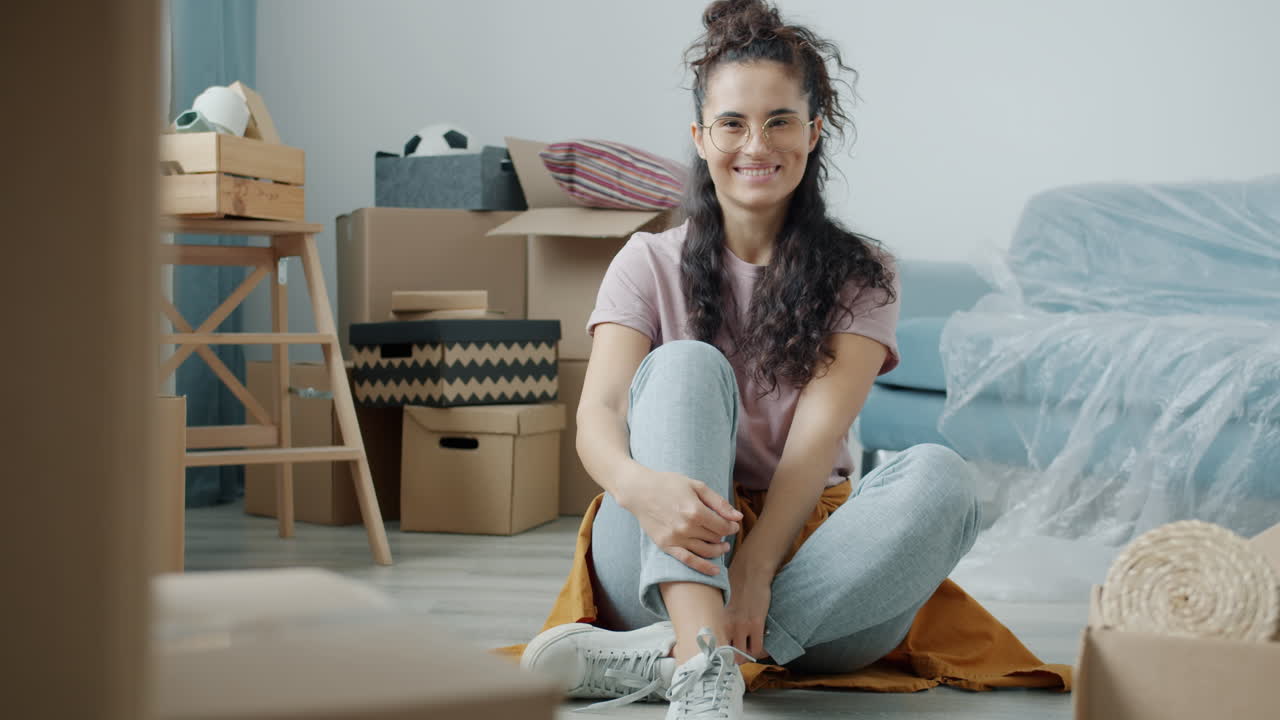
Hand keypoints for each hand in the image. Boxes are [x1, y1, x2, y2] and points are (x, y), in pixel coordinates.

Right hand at [616, 464, 741, 575]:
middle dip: (724, 535)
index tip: (733, 524)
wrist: (639, 491)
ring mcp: (675, 538)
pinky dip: (703, 567)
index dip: (732, 527)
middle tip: (725, 531)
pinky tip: (715, 570)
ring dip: (718, 550)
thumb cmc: (668, 484)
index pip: (722, 526)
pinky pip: (688, 560)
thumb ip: (718, 502)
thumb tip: (738, 517)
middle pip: (715, 538)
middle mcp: (686, 527)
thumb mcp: (696, 485)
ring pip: (705, 551)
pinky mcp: (666, 545)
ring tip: (722, 546)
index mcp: (695, 510)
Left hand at [726, 551, 773, 662]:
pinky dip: (759, 651)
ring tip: (749, 650)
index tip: (724, 656)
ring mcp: (741, 627)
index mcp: (715, 621)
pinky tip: (760, 646)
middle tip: (739, 655)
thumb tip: (716, 632)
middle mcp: (725, 626)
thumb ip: (718, 618)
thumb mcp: (720, 602)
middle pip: (727, 656)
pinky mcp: (756, 624)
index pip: (713, 649)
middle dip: (733, 659)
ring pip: (743, 656)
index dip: (719, 656)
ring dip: (747, 656)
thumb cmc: (734, 583)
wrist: (750, 571)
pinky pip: (758, 648)